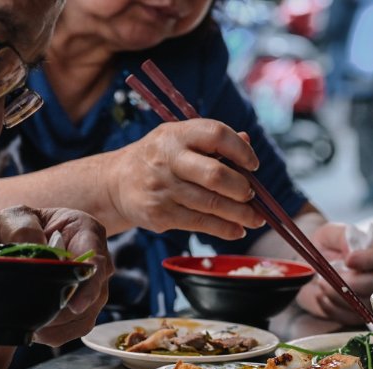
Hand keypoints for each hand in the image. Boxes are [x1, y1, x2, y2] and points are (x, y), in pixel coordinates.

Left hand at [0, 206, 111, 346]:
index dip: (88, 286)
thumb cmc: (21, 226)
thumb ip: (23, 228)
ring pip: (86, 317)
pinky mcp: (85, 307)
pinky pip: (77, 328)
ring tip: (31, 327)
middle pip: (94, 297)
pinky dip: (57, 334)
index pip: (96, 263)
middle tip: (33, 318)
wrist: (18, 241)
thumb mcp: (15, 217)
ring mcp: (95, 287)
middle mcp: (99, 262)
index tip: (74, 305)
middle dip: (64, 312)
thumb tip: (36, 249)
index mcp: (88, 232)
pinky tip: (37, 330)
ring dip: (59, 327)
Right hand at [107, 120, 265, 239]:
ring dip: (240, 214)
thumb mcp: (179, 140)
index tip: (253, 165)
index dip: (240, 150)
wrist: (116, 183)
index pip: (216, 134)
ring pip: (211, 204)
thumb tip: (247, 142)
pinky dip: (224, 229)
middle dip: (241, 189)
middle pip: (215, 175)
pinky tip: (237, 230)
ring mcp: (162, 188)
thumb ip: (211, 140)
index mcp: (176, 134)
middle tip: (252, 195)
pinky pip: (200, 223)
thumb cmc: (159, 159)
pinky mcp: (160, 214)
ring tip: (256, 219)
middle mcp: (167, 159)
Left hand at [295, 223, 372, 323]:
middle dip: (348, 284)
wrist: (309, 268)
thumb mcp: (329, 234)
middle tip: (324, 278)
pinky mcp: (358, 313)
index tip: (348, 260)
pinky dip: (330, 308)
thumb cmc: (324, 248)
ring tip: (320, 285)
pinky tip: (321, 296)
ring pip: (363, 304)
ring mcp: (371, 296)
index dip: (368, 259)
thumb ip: (343, 237)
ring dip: (336, 296)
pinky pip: (349, 317)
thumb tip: (352, 251)